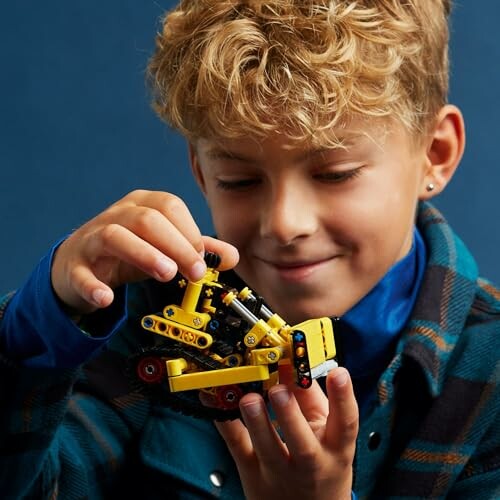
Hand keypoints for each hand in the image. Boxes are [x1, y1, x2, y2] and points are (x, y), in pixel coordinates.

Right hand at [51, 190, 238, 313]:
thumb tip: (231, 257)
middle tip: (195, 272)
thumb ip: (196, 249)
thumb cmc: (128, 250)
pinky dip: (93, 285)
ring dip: (144, 254)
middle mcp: (118, 215)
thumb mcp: (164, 246)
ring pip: (115, 236)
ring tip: (166, 274)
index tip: (202, 258)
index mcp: (142, 204)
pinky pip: (81, 272)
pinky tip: (107, 298)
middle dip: (176, 245)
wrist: (80, 262)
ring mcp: (93, 238)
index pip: (170, 206)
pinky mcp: (75, 264)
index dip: (190, 232)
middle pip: (147, 220)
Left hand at [215, 367, 357, 499]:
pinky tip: (216, 402)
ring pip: (267, 448)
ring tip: (249, 399)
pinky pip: (236, 445)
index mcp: (335, 448)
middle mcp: (310, 462)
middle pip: (302, 442)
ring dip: (256, 422)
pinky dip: (225, 422)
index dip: (343, 398)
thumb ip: (312, 399)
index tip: (338, 374)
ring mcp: (278, 470)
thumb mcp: (327, 433)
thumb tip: (294, 365)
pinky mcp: (251, 472)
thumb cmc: (320, 466)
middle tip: (279, 389)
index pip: (346, 423)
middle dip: (290, 414)